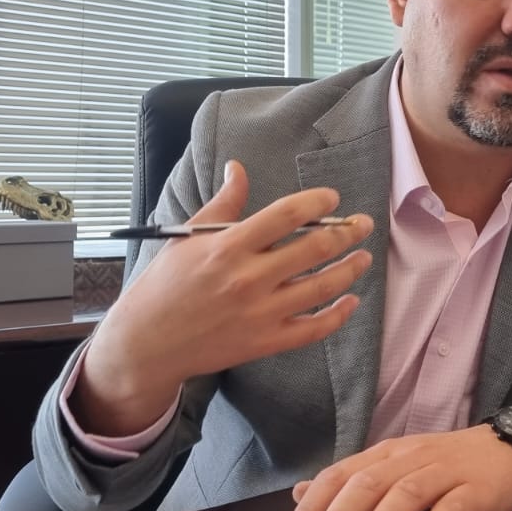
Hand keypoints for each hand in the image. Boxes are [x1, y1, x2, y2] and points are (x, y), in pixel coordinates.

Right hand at [73, 160, 373, 434]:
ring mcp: (260, 313)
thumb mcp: (188, 237)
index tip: (332, 199)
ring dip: (350, 269)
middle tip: (363, 224)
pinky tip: (351, 301)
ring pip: (322, 287)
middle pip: (313, 249)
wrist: (148, 342)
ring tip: (364, 257)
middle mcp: (248, 278)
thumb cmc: (166, 284)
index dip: (317, 203)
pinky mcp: (265, 342)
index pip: (286, 215)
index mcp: (228, 246)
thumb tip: (238, 168)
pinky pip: (314, 329)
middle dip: (347, 233)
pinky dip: (338, 315)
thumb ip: (222, 204)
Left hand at [283, 426, 511, 510]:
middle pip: (369, 484)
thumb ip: (350, 481)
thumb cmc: (446, 464)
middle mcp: (411, 458)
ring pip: (406, 494)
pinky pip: (451, 509)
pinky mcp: (475, 491)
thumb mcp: (394, 466)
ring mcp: (445, 473)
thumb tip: (301, 493)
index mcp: (388, 454)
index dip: (315, 506)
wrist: (508, 450)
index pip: (342, 474)